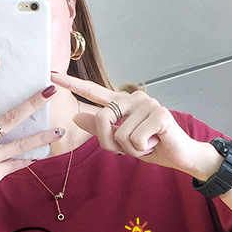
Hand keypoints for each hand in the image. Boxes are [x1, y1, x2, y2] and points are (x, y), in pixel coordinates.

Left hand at [51, 72, 220, 178]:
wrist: (179, 155)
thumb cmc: (151, 146)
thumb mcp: (121, 141)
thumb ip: (100, 129)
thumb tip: (76, 117)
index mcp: (122, 103)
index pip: (93, 91)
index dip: (72, 84)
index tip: (51, 75)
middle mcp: (134, 98)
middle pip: (102, 119)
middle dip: (110, 142)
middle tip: (130, 149)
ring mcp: (147, 104)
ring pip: (120, 135)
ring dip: (131, 149)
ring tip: (147, 144)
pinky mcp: (160, 114)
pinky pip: (135, 140)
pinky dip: (143, 149)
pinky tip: (156, 143)